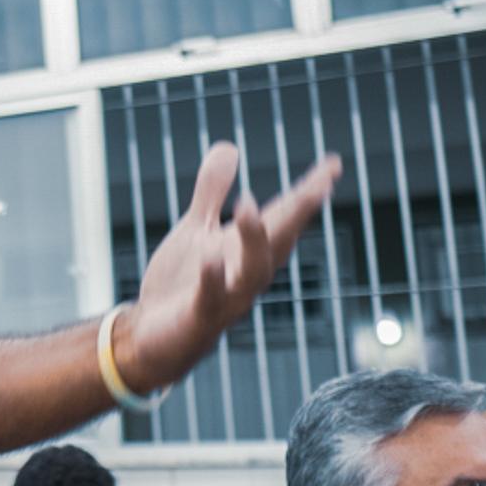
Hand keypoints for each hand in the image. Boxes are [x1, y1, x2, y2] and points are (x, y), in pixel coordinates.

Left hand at [115, 143, 339, 393]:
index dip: (309, 192)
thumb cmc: (180, 285)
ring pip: (253, 271)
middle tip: (320, 184)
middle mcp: (246, 272)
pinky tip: (209, 256)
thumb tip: (230, 147)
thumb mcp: (195, 230)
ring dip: (254, 239)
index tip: (334, 164)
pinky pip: (210, 298)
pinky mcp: (199, 316)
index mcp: (247, 249)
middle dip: (299, 213)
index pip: (284, 217)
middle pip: (280, 240)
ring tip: (247, 204)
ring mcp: (227, 296)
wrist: (151, 338)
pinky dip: (212, 278)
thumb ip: (212, 192)